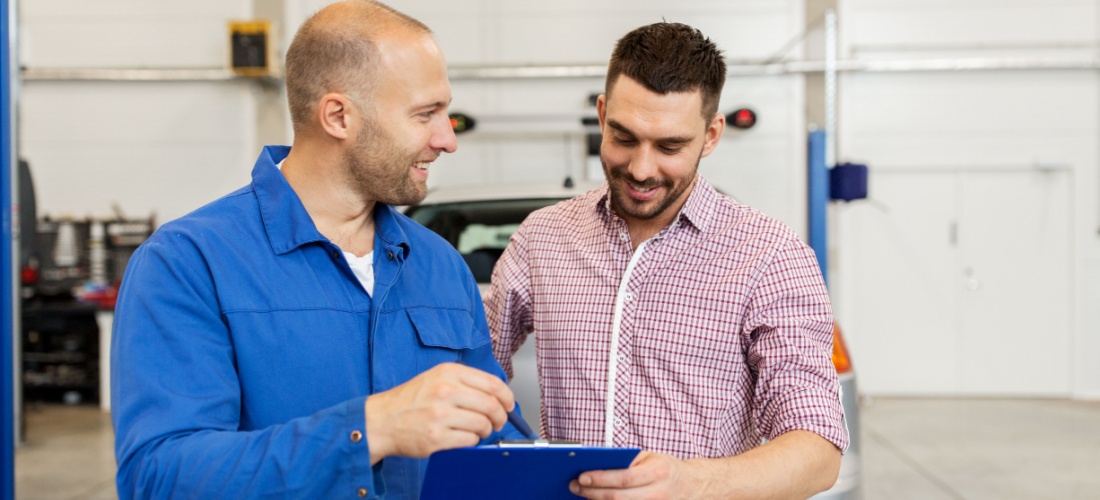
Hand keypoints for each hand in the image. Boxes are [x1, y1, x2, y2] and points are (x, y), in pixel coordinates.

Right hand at [364, 362, 514, 463]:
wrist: (381, 420)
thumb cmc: (410, 400)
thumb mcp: (436, 378)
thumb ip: (465, 382)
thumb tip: (497, 395)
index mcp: (448, 373)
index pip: (492, 384)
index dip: (507, 397)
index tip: (508, 405)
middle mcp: (445, 391)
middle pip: (491, 405)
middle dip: (500, 417)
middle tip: (498, 422)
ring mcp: (440, 414)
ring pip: (482, 424)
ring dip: (486, 430)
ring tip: (479, 431)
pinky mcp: (436, 437)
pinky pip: (469, 440)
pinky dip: (472, 441)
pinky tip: (464, 437)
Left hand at [570, 451, 702, 499]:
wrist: (692, 486)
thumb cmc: (665, 469)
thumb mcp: (651, 457)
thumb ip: (628, 460)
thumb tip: (598, 463)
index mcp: (658, 472)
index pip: (624, 477)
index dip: (601, 478)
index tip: (582, 476)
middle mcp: (658, 493)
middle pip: (619, 498)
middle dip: (593, 493)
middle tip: (575, 486)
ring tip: (583, 495)